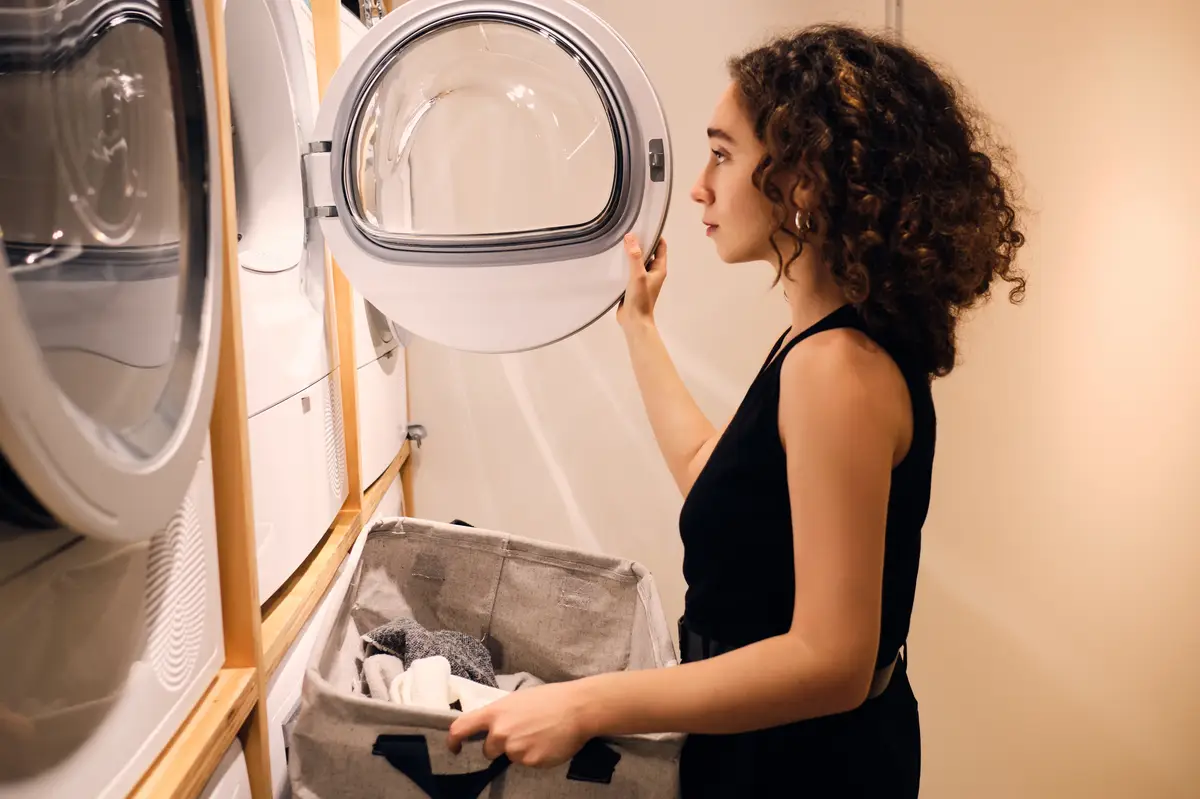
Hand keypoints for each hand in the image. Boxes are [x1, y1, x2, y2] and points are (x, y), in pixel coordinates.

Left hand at [446, 680, 595, 768]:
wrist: (577, 708)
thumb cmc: (550, 699)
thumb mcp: (517, 700)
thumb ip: (500, 714)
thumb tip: (492, 727)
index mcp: (495, 713)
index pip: (461, 728)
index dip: (453, 740)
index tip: (454, 748)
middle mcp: (500, 732)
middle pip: (487, 749)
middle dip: (499, 746)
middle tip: (521, 733)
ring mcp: (515, 749)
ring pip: (509, 756)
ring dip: (519, 750)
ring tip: (539, 735)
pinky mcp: (530, 761)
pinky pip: (527, 763)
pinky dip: (534, 756)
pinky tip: (547, 743)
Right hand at [615, 233, 666, 329]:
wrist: (634, 322)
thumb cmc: (640, 299)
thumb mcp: (638, 275)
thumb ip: (635, 257)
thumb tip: (631, 236)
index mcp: (659, 269)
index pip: (661, 247)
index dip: (655, 235)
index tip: (644, 225)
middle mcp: (652, 272)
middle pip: (648, 252)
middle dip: (640, 242)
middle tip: (628, 230)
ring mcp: (642, 279)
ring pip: (638, 261)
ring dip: (631, 253)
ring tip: (619, 241)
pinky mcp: (632, 285)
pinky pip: (629, 270)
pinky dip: (624, 263)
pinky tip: (614, 258)